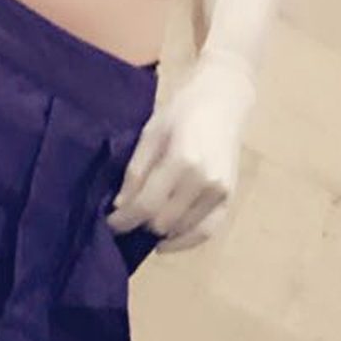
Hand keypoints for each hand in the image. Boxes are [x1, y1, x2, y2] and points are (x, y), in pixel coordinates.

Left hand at [106, 61, 251, 252]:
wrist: (224, 99)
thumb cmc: (183, 110)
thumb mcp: (151, 133)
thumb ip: (136, 171)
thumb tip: (121, 206)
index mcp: (182, 161)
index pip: (146, 205)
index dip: (124, 220)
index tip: (110, 224)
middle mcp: (204, 182)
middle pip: (162, 222)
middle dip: (140, 223)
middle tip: (126, 217)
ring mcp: (220, 193)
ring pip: (182, 230)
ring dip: (160, 231)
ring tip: (143, 224)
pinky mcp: (230, 198)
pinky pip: (207, 231)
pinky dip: (185, 241)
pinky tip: (167, 241)